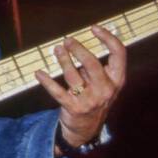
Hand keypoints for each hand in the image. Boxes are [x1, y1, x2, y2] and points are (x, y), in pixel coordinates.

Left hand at [35, 25, 126, 149]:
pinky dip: (46, 81)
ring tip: (57, 50)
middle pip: (92, 64)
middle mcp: (106, 90)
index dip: (108, 39)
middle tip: (68, 40)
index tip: (95, 28)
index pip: (119, 55)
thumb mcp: (104, 84)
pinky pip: (57, 91)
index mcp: (117, 81)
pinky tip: (39, 73)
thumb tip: (79, 43)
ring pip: (73, 75)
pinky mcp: (73, 108)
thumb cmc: (94, 98)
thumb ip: (96, 67)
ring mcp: (90, 100)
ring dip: (63, 60)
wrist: (86, 128)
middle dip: (78, 49)